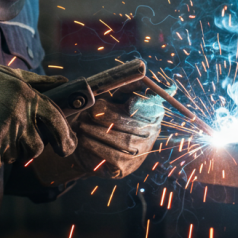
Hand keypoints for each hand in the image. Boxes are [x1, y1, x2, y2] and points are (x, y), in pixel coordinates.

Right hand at [0, 33, 76, 168]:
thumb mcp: (11, 76)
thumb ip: (39, 82)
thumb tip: (63, 81)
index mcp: (29, 100)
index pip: (58, 123)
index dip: (65, 138)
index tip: (66, 147)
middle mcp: (20, 121)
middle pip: (37, 148)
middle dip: (30, 147)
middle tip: (15, 138)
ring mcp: (3, 139)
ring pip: (14, 156)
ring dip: (6, 148)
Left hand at [31, 80, 167, 184]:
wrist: (84, 143)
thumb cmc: (102, 114)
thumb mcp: (113, 96)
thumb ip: (124, 84)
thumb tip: (139, 71)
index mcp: (152, 111)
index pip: (154, 108)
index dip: (144, 106)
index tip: (128, 104)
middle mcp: (151, 133)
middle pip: (135, 126)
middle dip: (111, 118)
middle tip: (91, 112)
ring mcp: (140, 153)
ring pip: (123, 142)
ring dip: (99, 132)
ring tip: (83, 125)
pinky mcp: (125, 167)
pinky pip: (113, 157)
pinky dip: (96, 146)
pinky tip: (84, 139)